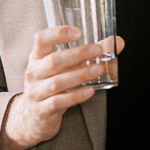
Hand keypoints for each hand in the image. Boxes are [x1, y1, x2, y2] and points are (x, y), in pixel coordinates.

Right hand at [0, 26, 124, 149]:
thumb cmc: (51, 84)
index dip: (58, 33)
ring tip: (99, 69)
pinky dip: (76, 96)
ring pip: (57, 82)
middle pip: (54, 61)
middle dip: (77, 54)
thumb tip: (117, 41)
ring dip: (80, 75)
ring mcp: (36, 92)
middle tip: (97, 50)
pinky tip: (90, 90)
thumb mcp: (64, 67)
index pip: (42, 39)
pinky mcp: (42, 110)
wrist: (33, 117)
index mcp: (37, 57)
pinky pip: (59, 101)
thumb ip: (89, 53)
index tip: (78, 32)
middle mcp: (33, 72)